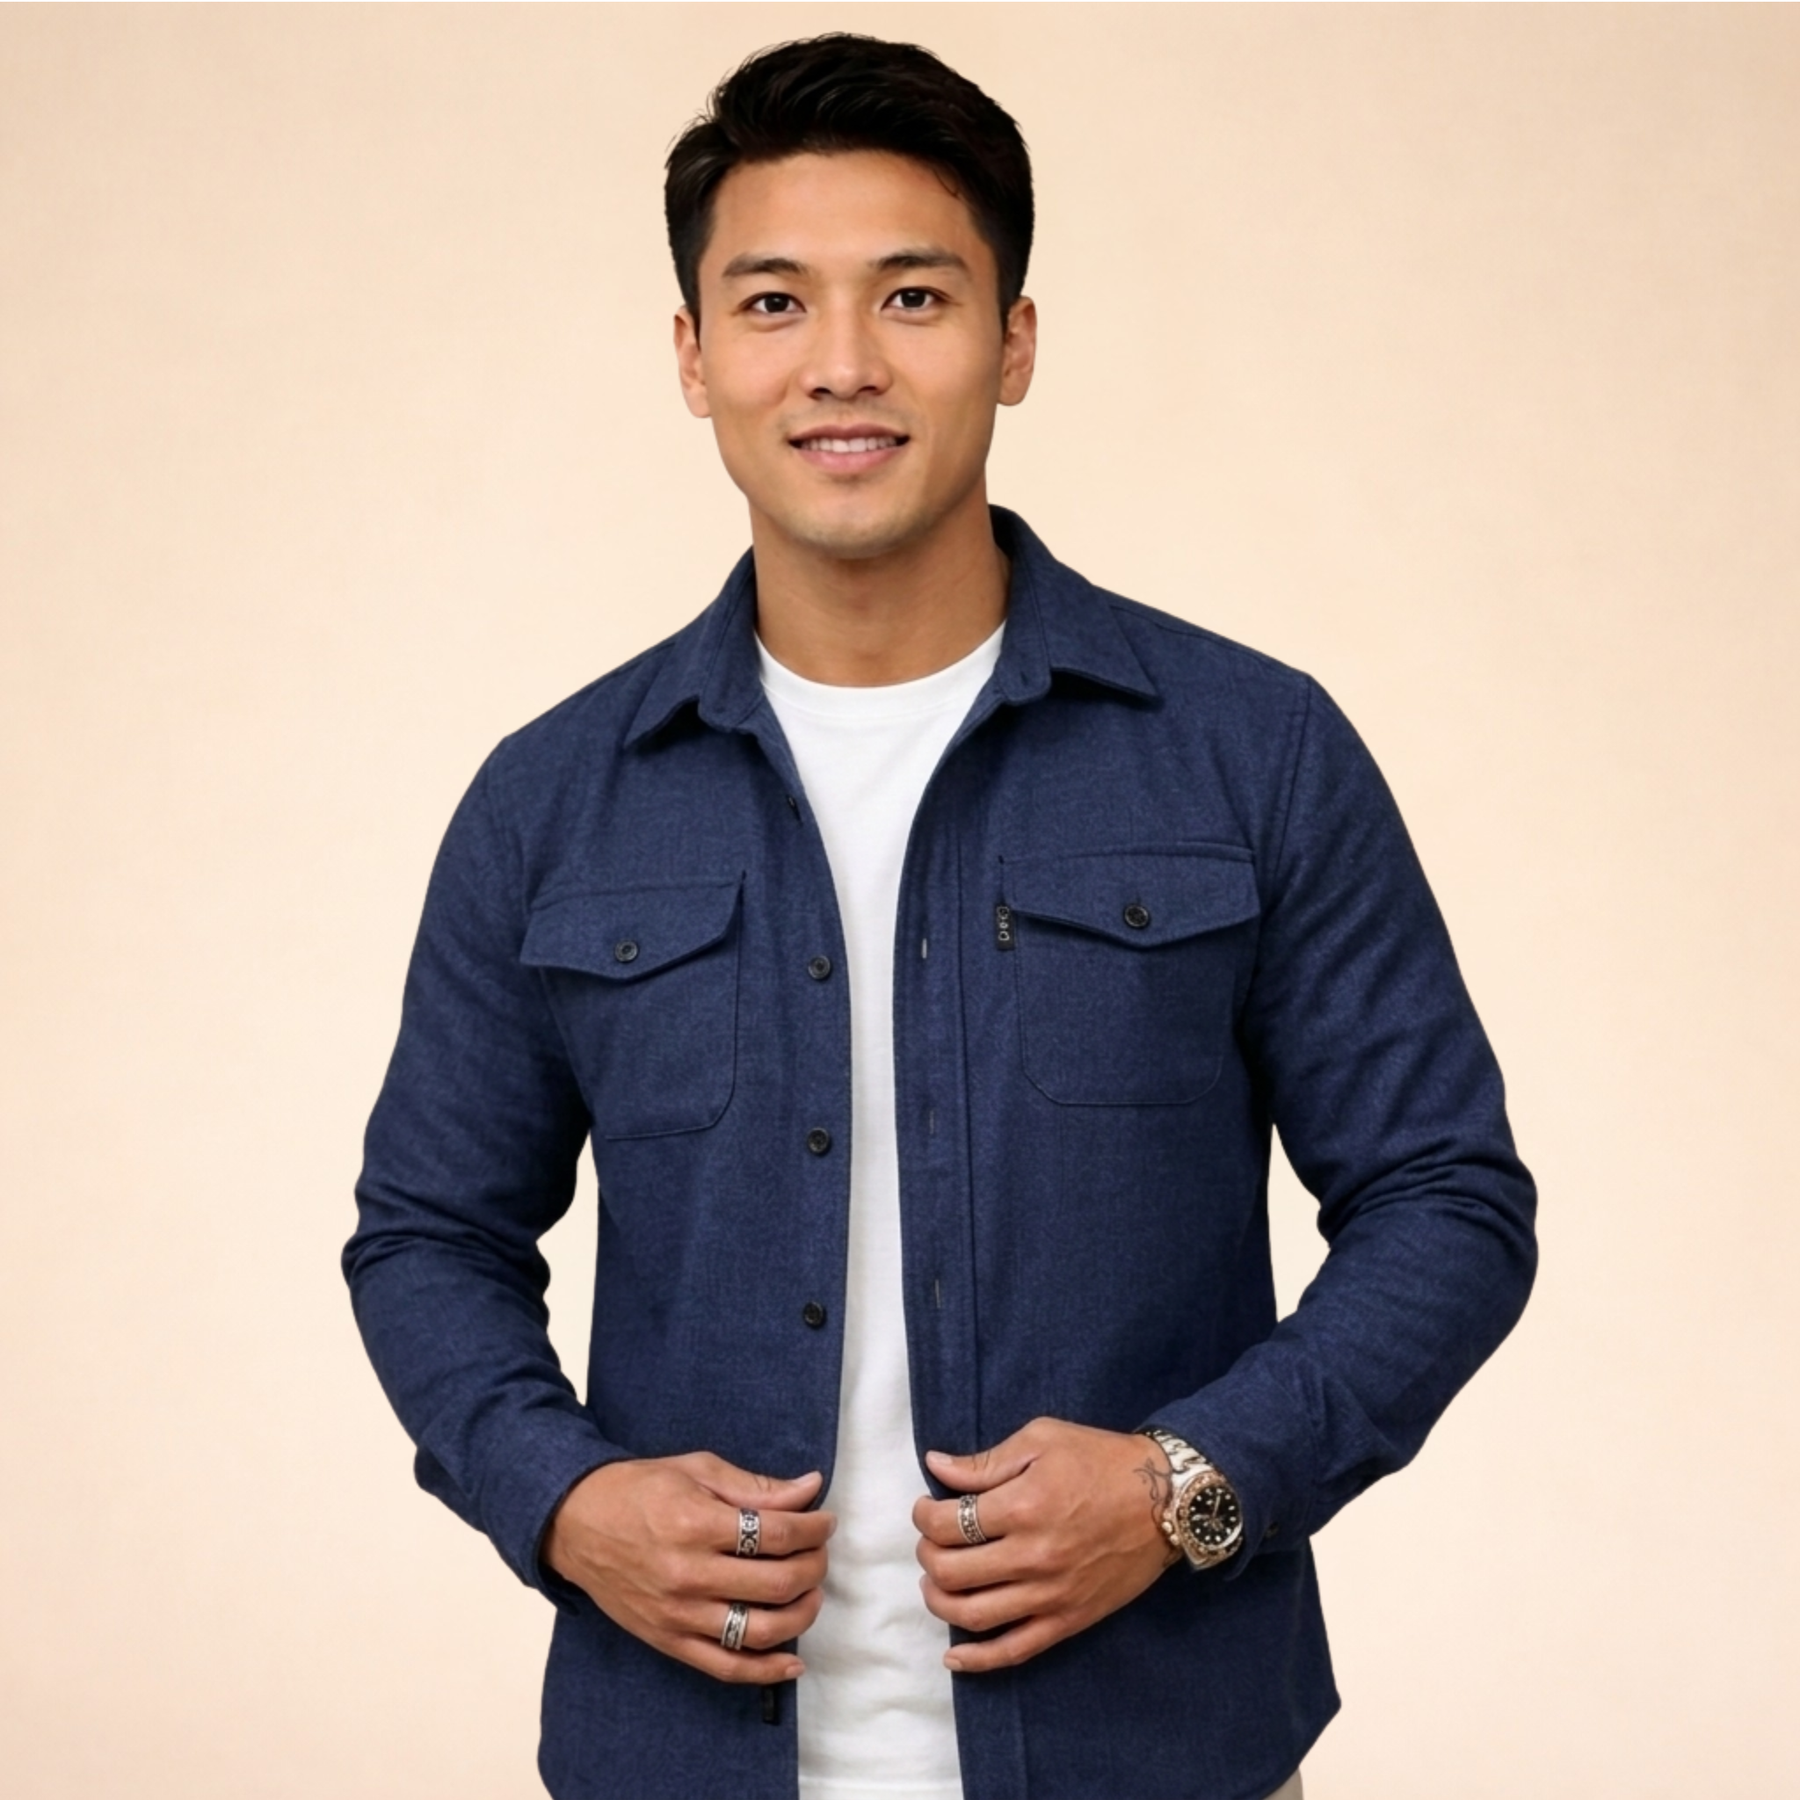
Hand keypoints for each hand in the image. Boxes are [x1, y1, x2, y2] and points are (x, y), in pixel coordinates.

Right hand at [544, 1453, 833, 1684]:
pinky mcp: (669, 1641)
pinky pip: (726, 1667)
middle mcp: (689, 1575)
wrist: (576, 1523)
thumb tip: (810, 1489)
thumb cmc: (638, 1489)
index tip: (825, 1521)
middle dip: (814, 1566)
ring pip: (759, 1630)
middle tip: (820, 1552)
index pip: (777, 1534)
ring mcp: (679, 1615)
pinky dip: (766, 1671)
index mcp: (696, 1524)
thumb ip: (756, 1486)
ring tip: (811, 1594)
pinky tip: (793, 1662)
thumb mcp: (697, 1470)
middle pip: (777, 1583)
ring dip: (801, 1615)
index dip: (813, 1528)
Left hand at [913, 1417, 1178, 1673]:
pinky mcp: (1068, 1620)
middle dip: (927, 1555)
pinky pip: (1015, 1651)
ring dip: (939, 1603)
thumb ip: (985, 1461)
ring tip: (935, 1583)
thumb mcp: (1042, 1440)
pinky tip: (953, 1656)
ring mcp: (1050, 1594)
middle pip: (951, 1571)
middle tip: (930, 1541)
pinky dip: (978, 1660)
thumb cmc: (1101, 1460)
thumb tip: (936, 1466)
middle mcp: (1032, 1556)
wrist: (1165, 1500)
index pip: (946, 1524)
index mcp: (1022, 1506)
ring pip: (973, 1616)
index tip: (925, 1508)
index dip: (923, 1516)